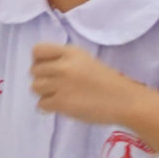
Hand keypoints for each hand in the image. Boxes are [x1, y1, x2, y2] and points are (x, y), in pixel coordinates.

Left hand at [30, 43, 144, 124]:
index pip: (37, 50)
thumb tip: (44, 69)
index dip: (38, 60)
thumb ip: (66, 61)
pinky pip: (41, 104)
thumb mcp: (86, 61)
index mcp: (71, 52)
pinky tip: (62, 106)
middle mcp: (63, 65)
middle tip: (55, 86)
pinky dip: (50, 107)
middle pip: (34, 71)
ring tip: (60, 96)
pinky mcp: (62, 103)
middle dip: (42, 79)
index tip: (48, 68)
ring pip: (35, 87)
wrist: (124, 100)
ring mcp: (61, 84)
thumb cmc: (108, 81)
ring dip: (44, 93)